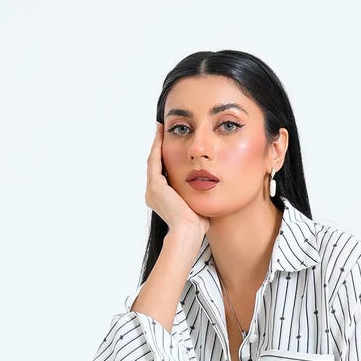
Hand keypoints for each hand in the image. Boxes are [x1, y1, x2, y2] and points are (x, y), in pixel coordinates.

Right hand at [145, 121, 207, 237]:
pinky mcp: (155, 186)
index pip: (163, 173)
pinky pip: (155, 161)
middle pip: (156, 164)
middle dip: (159, 147)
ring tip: (160, 128)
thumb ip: (197, 194)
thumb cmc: (197, 223)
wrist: (189, 232)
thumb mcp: (197, 204)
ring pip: (153, 160)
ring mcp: (152, 190)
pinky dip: (157, 146)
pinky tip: (161, 134)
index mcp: (162, 199)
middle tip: (161, 130)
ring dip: (157, 143)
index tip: (170, 144)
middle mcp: (153, 194)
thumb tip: (208, 186)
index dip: (165, 158)